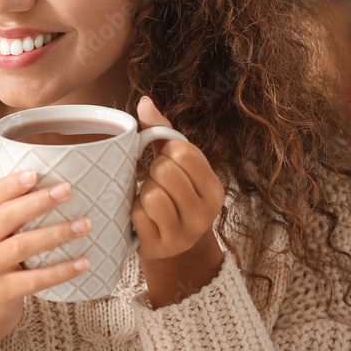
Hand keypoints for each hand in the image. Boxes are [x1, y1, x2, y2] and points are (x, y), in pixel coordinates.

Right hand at [0, 158, 91, 350]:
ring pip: (22, 246)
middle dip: (37, 202)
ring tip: (85, 225)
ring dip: (56, 234)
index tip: (36, 172)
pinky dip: (60, 271)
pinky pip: (34, 280)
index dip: (11, 183)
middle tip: (67, 190)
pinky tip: (83, 262)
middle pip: (6, 216)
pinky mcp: (4, 292)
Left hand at [131, 96, 225, 261]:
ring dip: (143, 194)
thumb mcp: (174, 164)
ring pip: (152, 194)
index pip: (184, 152)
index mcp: (214, 188)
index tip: (168, 162)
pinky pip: (139, 216)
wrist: (172, 248)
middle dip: (153, 172)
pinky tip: (144, 219)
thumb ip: (162, 131)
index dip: (167, 152)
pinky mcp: (161, 247)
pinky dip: (135, 213)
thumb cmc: (172, 196)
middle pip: (165, 171)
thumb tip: (144, 101)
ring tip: (151, 201)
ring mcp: (185, 234)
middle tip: (157, 183)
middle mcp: (206, 213)